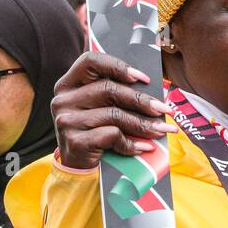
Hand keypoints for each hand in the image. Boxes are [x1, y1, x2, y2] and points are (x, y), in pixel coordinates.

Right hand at [51, 51, 175, 169]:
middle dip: (142, 100)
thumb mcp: (100, 108)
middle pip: (108, 89)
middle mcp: (63, 100)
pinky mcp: (74, 141)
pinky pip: (111, 135)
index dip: (118, 66)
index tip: (143, 79)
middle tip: (164, 110)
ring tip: (161, 130)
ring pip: (113, 114)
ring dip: (143, 124)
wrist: (78, 167)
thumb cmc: (96, 131)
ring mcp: (66, 121)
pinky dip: (131, 143)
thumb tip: (155, 92)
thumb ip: (116, 94)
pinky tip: (143, 147)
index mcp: (68, 84)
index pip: (90, 61)